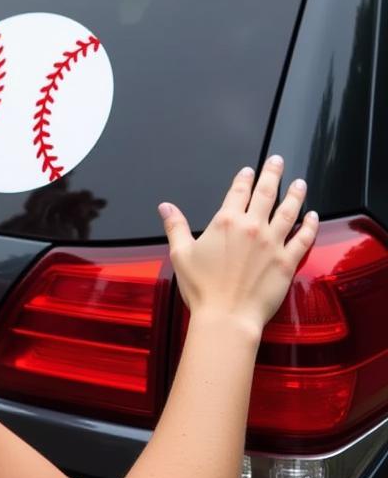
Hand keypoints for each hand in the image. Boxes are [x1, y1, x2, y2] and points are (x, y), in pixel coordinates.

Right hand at [158, 156, 318, 336]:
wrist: (226, 317)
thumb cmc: (201, 288)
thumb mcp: (180, 253)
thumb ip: (175, 226)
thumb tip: (165, 206)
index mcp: (225, 222)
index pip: (238, 192)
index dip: (244, 178)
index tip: (249, 170)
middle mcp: (251, 227)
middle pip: (266, 193)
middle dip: (273, 174)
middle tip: (278, 161)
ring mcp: (272, 244)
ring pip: (288, 211)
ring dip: (295, 195)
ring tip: (300, 183)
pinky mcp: (287, 262)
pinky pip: (303, 239)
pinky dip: (310, 226)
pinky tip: (313, 217)